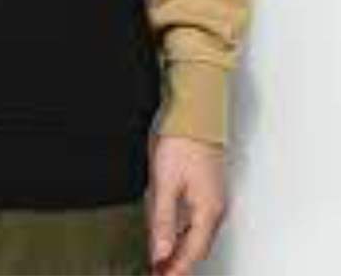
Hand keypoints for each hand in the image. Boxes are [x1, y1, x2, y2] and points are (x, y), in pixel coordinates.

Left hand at [146, 132, 228, 275]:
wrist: (194, 113)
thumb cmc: (182, 141)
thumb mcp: (165, 182)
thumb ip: (162, 220)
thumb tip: (160, 250)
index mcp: (208, 210)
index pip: (192, 252)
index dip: (176, 270)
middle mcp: (214, 207)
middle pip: (196, 246)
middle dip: (177, 263)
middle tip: (159, 273)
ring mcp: (211, 197)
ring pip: (194, 233)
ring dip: (178, 248)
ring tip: (160, 259)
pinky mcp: (205, 187)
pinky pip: (193, 218)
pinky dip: (180, 230)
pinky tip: (167, 230)